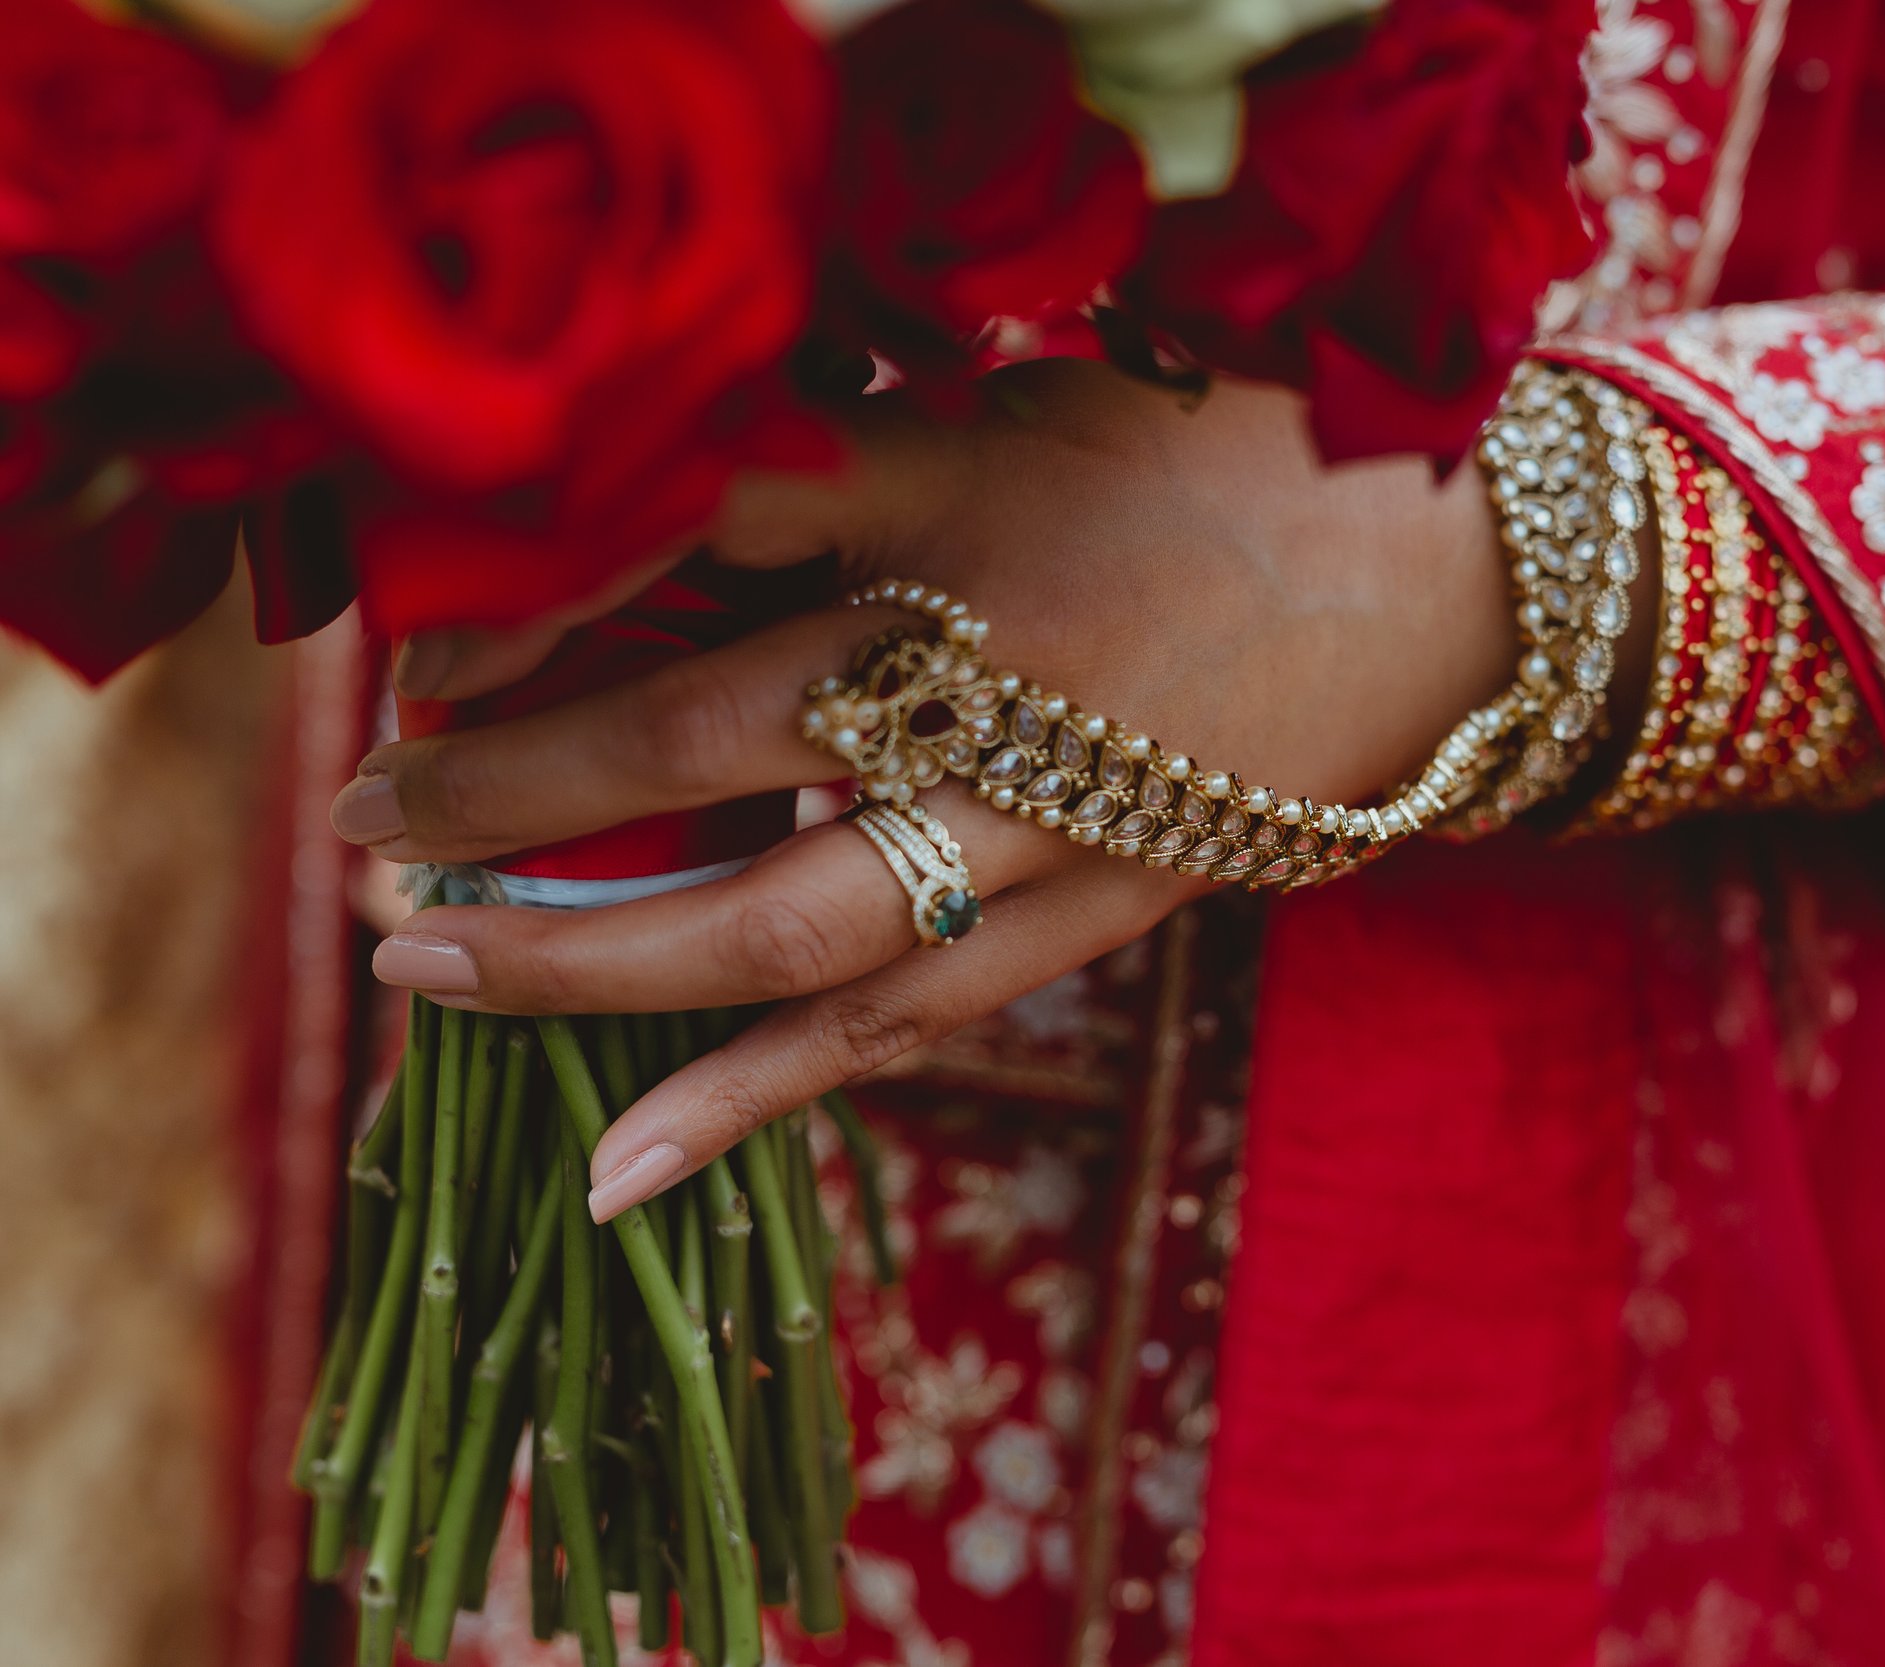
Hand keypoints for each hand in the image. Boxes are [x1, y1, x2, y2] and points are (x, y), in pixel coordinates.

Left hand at [337, 360, 1517, 1219]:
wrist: (1456, 585)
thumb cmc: (1231, 462)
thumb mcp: (1036, 403)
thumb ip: (858, 462)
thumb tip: (648, 530)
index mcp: (966, 491)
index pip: (689, 521)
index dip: (530, 580)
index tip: (412, 632)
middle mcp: (989, 663)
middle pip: (692, 743)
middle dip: (501, 790)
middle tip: (359, 830)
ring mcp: (1046, 816)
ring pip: (775, 921)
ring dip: (580, 955)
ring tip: (424, 973)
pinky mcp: (1099, 920)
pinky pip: (900, 1023)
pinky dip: (747, 1100)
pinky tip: (609, 1174)